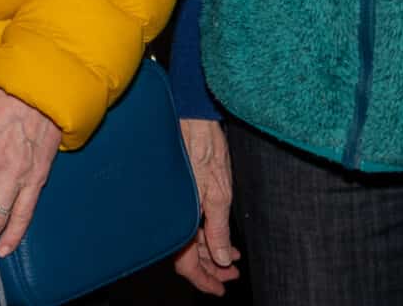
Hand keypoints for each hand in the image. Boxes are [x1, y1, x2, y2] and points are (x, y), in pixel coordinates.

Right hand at [170, 117, 240, 294]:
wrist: (190, 113)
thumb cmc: (201, 143)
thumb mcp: (217, 190)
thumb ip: (217, 227)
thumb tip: (222, 258)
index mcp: (179, 215)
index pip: (185, 262)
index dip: (203, 280)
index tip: (220, 289)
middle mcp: (172, 212)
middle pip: (186, 254)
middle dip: (210, 269)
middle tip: (230, 277)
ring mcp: (175, 202)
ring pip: (188, 239)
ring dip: (210, 252)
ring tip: (231, 260)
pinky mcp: (179, 192)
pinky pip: (188, 223)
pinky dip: (204, 234)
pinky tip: (219, 237)